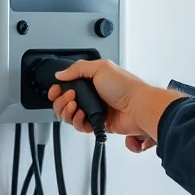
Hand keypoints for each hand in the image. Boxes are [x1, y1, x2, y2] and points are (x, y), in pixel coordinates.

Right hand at [47, 59, 182, 149]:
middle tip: (70, 97)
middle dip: (61, 100)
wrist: (138, 107)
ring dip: (67, 111)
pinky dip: (77, 122)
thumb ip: (78, 68)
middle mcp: (92, 95)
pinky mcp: (98, 123)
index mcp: (92, 79)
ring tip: (75, 106)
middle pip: (65, 102)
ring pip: (70, 115)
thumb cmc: (125, 86)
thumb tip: (61, 74)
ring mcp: (94, 110)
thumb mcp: (100, 68)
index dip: (58, 89)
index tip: (56, 90)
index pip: (68, 84)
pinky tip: (82, 116)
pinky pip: (80, 126)